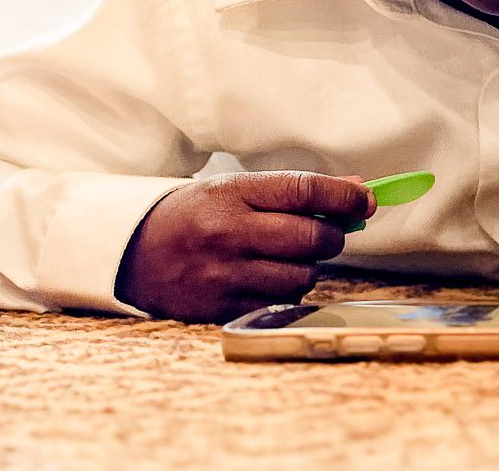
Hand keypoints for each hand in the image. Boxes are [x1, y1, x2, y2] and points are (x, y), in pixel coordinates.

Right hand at [113, 171, 371, 322]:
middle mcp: (229, 233)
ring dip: (307, 268)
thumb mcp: (232, 190)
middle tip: (324, 233)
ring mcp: (225, 274)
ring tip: (282, 258)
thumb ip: (291, 192)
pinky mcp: (223, 308)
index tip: (366, 199)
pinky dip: (285, 293)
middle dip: (331, 236)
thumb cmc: (192, 216)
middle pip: (313, 238)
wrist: (133, 252)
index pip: (304, 190)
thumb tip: (355, 189)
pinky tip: (265, 279)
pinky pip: (281, 304)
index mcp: (230, 194)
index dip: (345, 195)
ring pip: (304, 277)